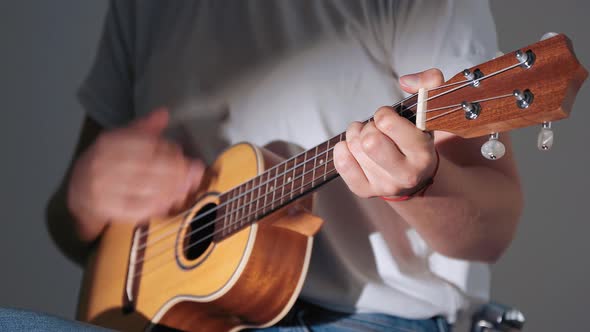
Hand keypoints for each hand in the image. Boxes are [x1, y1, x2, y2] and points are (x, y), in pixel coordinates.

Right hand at [67, 109, 204, 238]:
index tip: (184, 156)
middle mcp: (102, 164)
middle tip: (193, 174)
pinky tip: (171, 201)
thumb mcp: (123, 139)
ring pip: (146, 188)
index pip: (145, 144)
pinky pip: (139, 208)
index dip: (169, 151)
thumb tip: (164, 113)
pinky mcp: (107, 208)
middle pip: (148, 166)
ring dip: (172, 188)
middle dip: (176, 171)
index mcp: (109, 142)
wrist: (79, 191)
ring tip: (187, 187)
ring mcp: (103, 188)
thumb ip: (145, 128)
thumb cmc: (108, 162)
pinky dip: (159, 204)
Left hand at [333, 69, 443, 197]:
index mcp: (423, 154)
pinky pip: (342, 164)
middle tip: (375, 128)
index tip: (388, 118)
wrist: (416, 175)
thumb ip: (429, 84)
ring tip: (366, 136)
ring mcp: (384, 186)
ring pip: (354, 149)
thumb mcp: (430, 110)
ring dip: (355, 136)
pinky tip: (353, 147)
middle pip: (369, 141)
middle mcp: (405, 175)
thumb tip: (405, 81)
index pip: (387, 123)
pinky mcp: (365, 191)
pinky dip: (342, 150)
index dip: (383, 114)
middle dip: (368, 127)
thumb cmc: (417, 137)